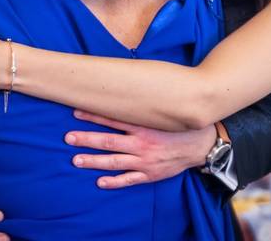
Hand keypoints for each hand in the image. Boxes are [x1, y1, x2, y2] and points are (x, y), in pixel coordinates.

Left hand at [65, 110, 214, 188]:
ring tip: (76, 160)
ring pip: (114, 162)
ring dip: (94, 161)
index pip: (113, 119)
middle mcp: (142, 144)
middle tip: (68, 137)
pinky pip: (129, 180)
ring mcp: (145, 162)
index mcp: (144, 126)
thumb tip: (127, 88)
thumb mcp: (164, 111)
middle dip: (87, 139)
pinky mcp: (150, 175)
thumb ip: (145, 104)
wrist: (202, 145)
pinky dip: (114, 182)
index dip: (94, 116)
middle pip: (108, 142)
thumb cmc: (180, 125)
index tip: (76, 112)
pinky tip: (100, 182)